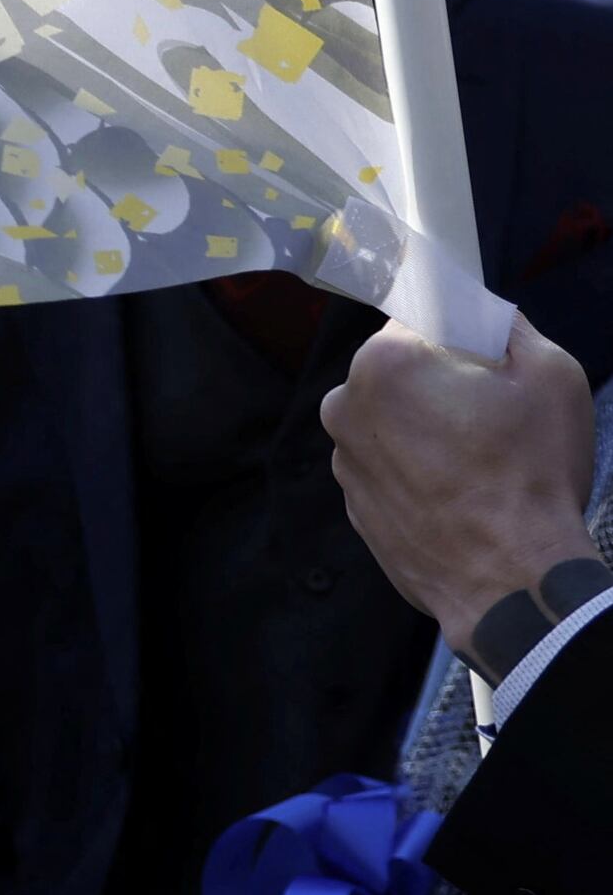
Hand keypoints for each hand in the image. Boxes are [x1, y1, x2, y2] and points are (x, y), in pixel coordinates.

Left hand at [326, 313, 597, 655]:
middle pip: (402, 371)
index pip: (421, 320)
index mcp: (384, 362)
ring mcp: (342, 458)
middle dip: (445, 383)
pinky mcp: (353, 502)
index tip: (491, 361)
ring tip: (483, 462)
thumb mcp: (551, 375)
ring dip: (429, 428)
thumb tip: (488, 316)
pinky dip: (419, 470)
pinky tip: (461, 492)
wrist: (508, 579)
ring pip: (394, 420)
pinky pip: (389, 466)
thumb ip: (512, 328)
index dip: (463, 334)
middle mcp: (345, 405)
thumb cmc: (531, 473)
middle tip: (496, 415)